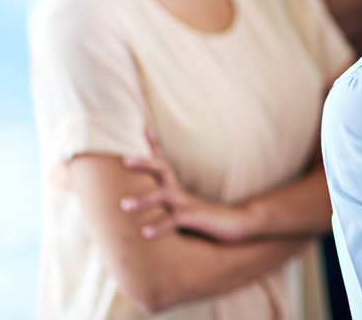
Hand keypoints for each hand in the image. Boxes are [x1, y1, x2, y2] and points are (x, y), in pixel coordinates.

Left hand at [120, 129, 255, 242]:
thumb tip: (152, 208)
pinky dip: (158, 226)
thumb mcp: (186, 209)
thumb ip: (170, 207)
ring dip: (142, 199)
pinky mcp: (193, 218)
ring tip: (124, 205)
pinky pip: (173, 221)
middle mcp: (181, 192)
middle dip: (143, 163)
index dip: (153, 146)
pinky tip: (144, 233)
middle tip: (124, 159)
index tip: (144, 128)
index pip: (163, 163)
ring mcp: (187, 203)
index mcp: (178, 189)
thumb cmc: (209, 218)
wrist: (238, 222)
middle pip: (161, 170)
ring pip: (163, 195)